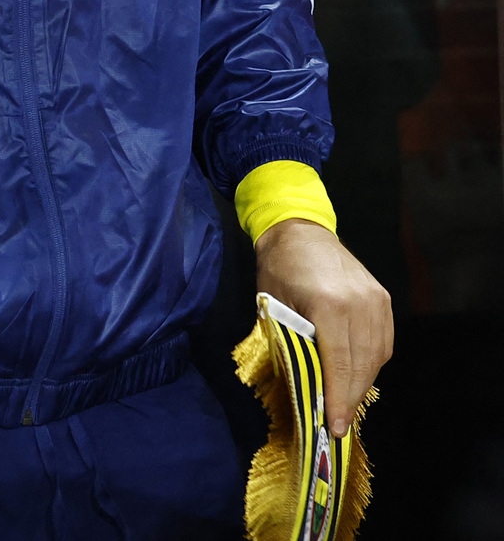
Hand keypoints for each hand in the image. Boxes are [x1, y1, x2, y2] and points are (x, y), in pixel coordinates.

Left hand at [254, 218, 392, 436]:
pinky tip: (357, 376)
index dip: (338, 399)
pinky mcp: (383, 299)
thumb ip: (292, 343)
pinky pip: (383, 341)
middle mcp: (360, 304)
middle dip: (351, 398)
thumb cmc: (278, 268)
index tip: (334, 427)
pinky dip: (372, 362)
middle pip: (362, 365)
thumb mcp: (274, 306)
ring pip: (377, 356)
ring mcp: (376, 301)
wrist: (300, 229)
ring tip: (346, 404)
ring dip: (362, 383)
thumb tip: (305, 385)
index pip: (339, 364)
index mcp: (329, 305)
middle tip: (339, 424)